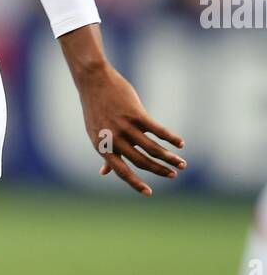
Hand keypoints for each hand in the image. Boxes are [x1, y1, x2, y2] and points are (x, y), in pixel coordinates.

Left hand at [77, 62, 185, 195]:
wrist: (93, 81)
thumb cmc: (95, 109)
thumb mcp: (95, 133)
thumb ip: (104, 152)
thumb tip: (104, 172)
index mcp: (103, 147)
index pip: (121, 172)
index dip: (135, 183)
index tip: (149, 193)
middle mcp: (114, 140)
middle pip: (141, 161)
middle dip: (160, 170)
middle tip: (174, 175)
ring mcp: (125, 127)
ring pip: (152, 148)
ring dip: (169, 157)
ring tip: (182, 163)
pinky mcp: (136, 114)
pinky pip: (157, 130)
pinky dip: (171, 138)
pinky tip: (180, 144)